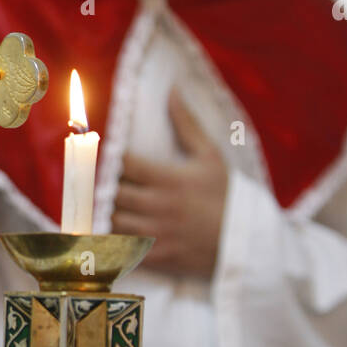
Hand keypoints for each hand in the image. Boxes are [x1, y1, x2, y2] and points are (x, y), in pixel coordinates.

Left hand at [110, 87, 228, 278]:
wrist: (245, 240)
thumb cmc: (225, 195)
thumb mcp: (210, 156)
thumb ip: (186, 124)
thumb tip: (171, 91)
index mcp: (169, 178)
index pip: (123, 163)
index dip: (110, 158)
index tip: (106, 156)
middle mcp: (159, 205)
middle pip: (112, 192)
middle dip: (104, 187)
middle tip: (101, 182)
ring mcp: (157, 233)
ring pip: (112, 220)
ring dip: (106, 211)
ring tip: (107, 205)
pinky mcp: (157, 255)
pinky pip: (123, 248)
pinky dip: (113, 240)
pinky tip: (111, 232)